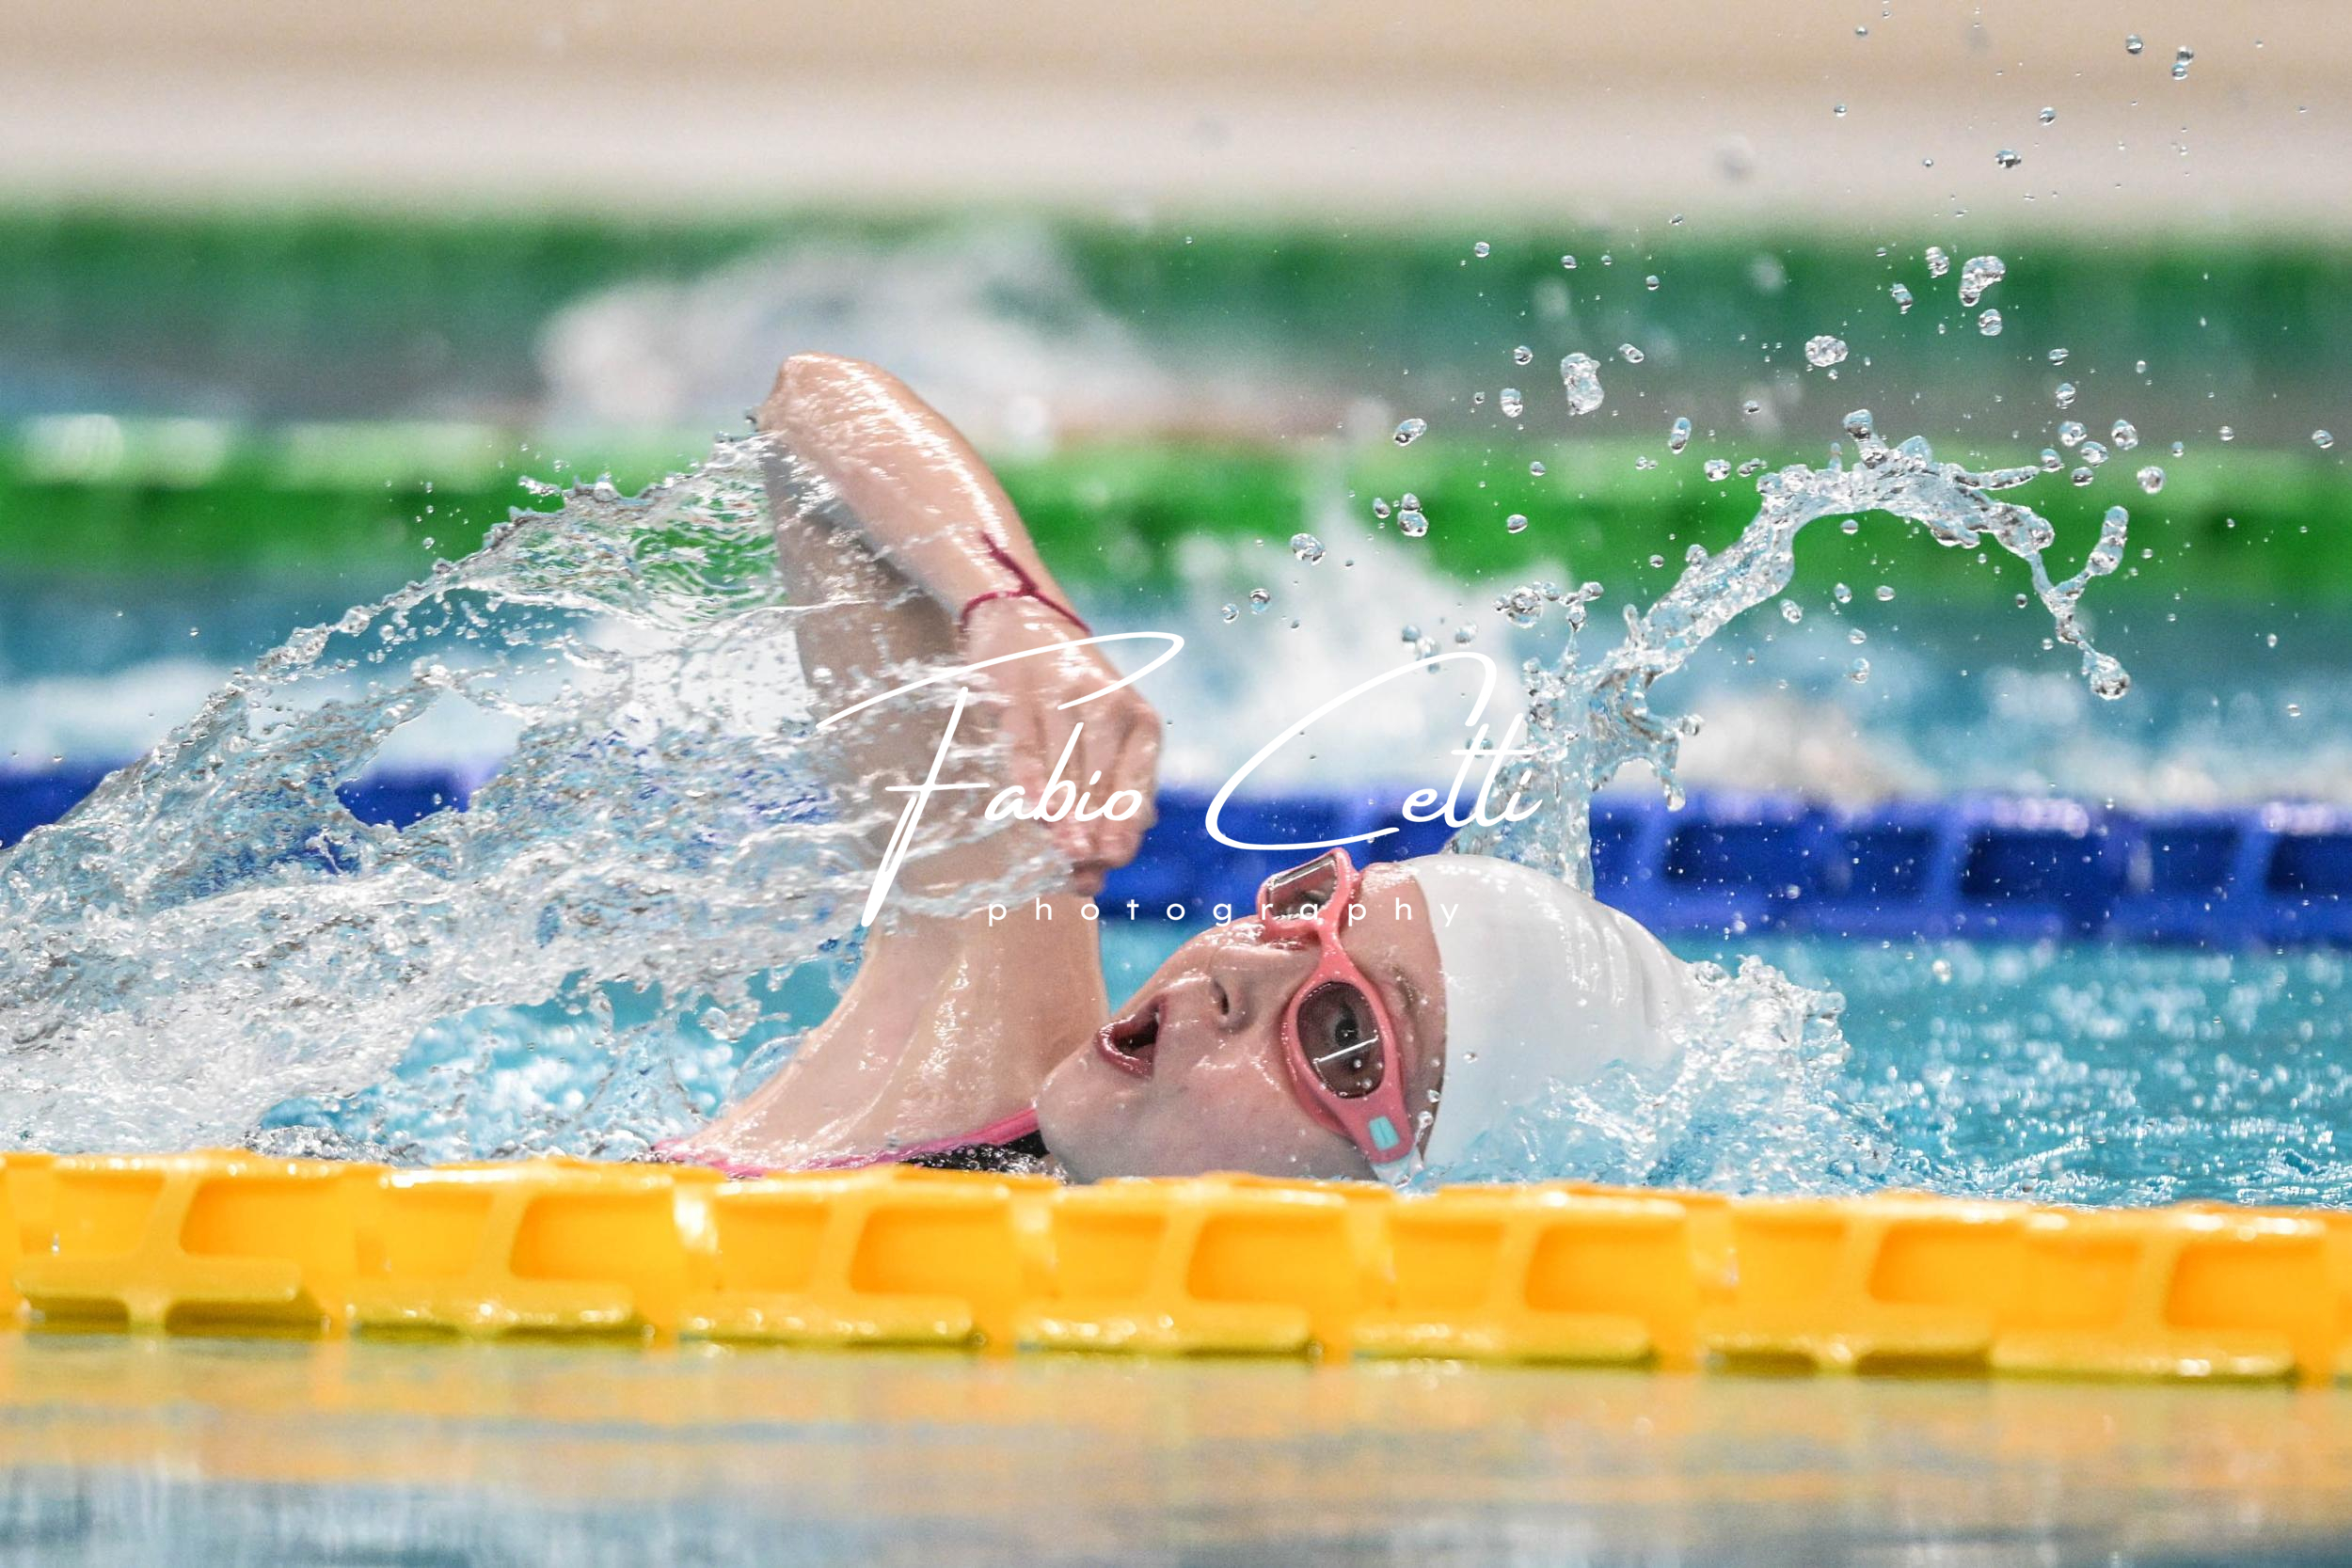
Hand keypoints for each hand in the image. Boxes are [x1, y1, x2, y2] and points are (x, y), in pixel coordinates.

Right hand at [959, 596, 1160, 889]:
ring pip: (1066, 763)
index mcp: (1142, 723)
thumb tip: (1107, 863)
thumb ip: (1112, 794)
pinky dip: (1031, 776)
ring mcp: (1062, 696)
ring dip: (1066, 809)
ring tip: (1064, 847)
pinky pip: (1026, 742)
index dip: (1124, 821)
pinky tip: (1035, 806)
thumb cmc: (1074, 700)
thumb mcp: (1109, 738)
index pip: (1137, 781)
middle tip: (1083, 861)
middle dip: (1094, 824)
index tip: (1113, 856)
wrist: (1026, 624)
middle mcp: (1109, 706)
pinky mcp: (1019, 692)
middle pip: (1102, 778)